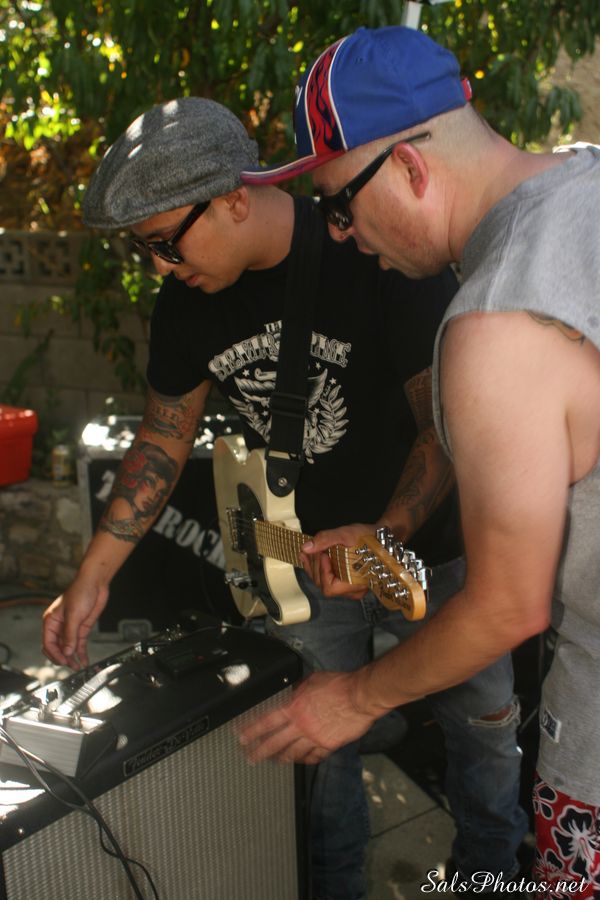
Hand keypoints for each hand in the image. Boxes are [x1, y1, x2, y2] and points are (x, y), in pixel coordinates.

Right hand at [42, 573, 109, 668]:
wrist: (96, 583)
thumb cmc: (80, 592)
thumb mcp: (73, 615)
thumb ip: (69, 635)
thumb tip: (66, 652)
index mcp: (50, 621)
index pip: (48, 643)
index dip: (55, 654)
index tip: (64, 661)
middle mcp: (59, 627)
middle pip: (57, 648)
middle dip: (63, 658)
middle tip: (71, 666)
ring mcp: (71, 629)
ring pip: (68, 648)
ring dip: (72, 658)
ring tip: (78, 667)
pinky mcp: (81, 629)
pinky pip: (79, 645)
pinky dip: (81, 653)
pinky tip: (84, 661)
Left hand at [238, 670, 378, 763]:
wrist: (359, 696)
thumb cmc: (338, 684)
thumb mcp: (312, 680)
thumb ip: (298, 689)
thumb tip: (291, 691)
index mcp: (295, 707)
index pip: (267, 721)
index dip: (252, 730)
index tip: (241, 737)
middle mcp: (301, 725)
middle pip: (275, 742)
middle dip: (260, 751)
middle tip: (250, 757)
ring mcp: (314, 738)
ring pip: (292, 753)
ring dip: (280, 758)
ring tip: (273, 761)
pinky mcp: (328, 745)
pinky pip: (313, 757)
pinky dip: (305, 760)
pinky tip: (301, 761)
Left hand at [300, 522, 375, 598]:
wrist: (380, 538)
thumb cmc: (368, 538)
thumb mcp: (347, 534)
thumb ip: (326, 540)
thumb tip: (306, 548)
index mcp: (356, 584)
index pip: (329, 587)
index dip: (323, 571)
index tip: (324, 554)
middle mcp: (352, 590)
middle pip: (323, 585)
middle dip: (316, 566)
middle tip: (316, 549)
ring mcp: (348, 588)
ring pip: (322, 583)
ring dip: (314, 566)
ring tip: (309, 551)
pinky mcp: (345, 582)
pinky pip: (326, 579)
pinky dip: (316, 567)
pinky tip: (309, 555)